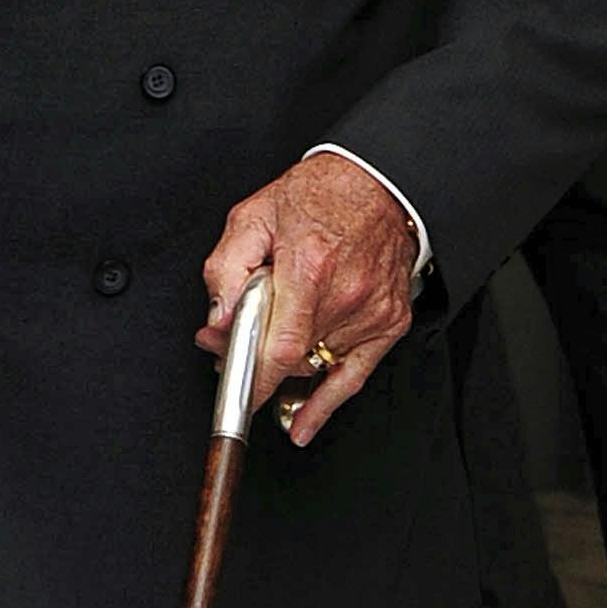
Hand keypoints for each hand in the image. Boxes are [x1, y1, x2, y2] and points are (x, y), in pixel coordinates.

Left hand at [199, 152, 417, 452]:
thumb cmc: (319, 196)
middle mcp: (344, 295)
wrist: (378, 184)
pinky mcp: (388, 322)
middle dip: (254, 359)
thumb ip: (226, 270)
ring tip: (265, 348)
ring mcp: (370, 313)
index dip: (251, 378)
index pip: (278, 347)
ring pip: (314, 364)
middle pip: (291, 357)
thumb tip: (218, 321)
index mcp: (309, 267)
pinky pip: (354, 376)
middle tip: (230, 347)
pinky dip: (326, 403)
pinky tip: (303, 423)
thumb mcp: (253, 217)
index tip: (231, 391)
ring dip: (284, 367)